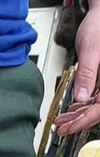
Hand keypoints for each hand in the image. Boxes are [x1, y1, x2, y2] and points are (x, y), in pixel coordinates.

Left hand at [55, 6, 99, 135]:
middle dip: (78, 122)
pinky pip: (93, 97)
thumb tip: (80, 98)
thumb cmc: (99, 26)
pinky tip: (69, 111)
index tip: (68, 129)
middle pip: (97, 110)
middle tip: (60, 130)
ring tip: (60, 123)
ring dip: (77, 115)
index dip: (84, 121)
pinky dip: (80, 105)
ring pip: (94, 105)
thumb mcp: (92, 51)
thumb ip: (87, 75)